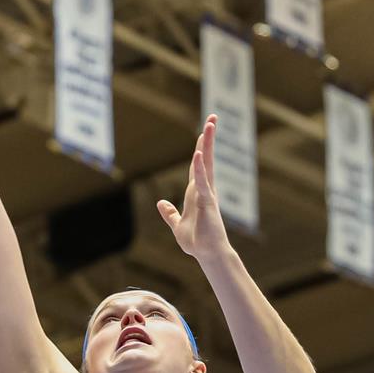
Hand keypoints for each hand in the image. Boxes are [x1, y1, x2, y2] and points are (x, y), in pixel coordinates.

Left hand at [157, 115, 232, 261]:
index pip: (198, 165)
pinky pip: (203, 182)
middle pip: (205, 158)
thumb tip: (161, 203)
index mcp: (197, 193)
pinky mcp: (208, 202)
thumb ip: (170, 213)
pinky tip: (197, 154)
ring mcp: (208, 194)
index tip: (204, 130)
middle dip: (208, 138)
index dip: (201, 147)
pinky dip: (199, 168)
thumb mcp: (176, 225)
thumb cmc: (197, 241)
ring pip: (207, 164)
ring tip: (210, 125)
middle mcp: (204, 189)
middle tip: (213, 117)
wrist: (208, 255)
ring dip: (207, 144)